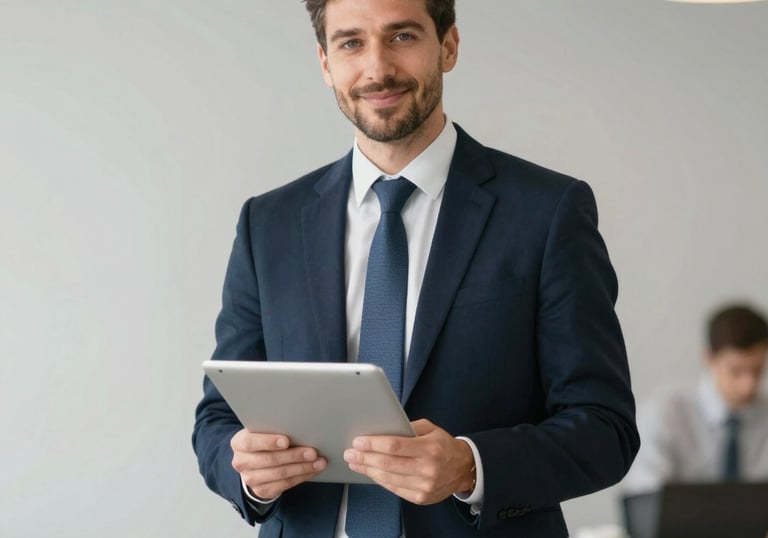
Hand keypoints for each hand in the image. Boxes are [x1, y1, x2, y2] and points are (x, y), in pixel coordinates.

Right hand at [231, 430, 326, 499]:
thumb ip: (273, 429)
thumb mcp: (262, 432)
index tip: (286, 441)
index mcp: (239, 443)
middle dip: (294, 456)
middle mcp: (241, 462)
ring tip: (319, 461)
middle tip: (312, 451)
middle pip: (270, 460)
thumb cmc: (263, 441)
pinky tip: (313, 469)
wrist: (253, 463)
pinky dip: (302, 476)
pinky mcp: (262, 490)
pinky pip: (285, 484)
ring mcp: (251, 479)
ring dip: (303, 468)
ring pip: (280, 474)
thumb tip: (298, 426)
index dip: (268, 442)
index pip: (250, 442)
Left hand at [343, 419, 475, 504]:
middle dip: (364, 458)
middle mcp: (427, 468)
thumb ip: (408, 428)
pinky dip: (379, 480)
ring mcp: (424, 486)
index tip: (358, 441)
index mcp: (429, 448)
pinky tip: (370, 473)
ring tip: (355, 463)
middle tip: (350, 453)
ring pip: (388, 479)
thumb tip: (382, 429)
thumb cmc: (443, 446)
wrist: (463, 469)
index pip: (395, 446)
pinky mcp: (420, 498)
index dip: (373, 444)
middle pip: (388, 464)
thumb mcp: (430, 429)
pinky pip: (394, 489)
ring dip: (368, 470)